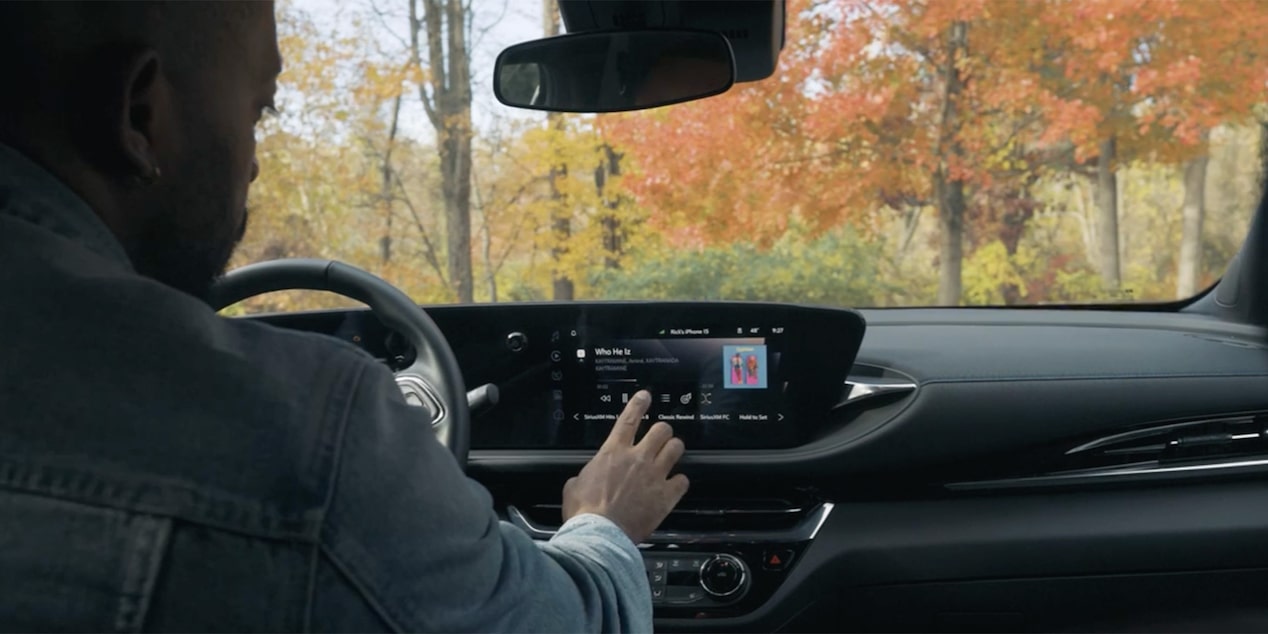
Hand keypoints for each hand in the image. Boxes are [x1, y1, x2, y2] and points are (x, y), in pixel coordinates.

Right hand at [562, 390, 688, 543]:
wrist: (600, 534)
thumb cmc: (584, 512)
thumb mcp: (573, 486)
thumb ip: (585, 476)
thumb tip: (585, 479)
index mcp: (613, 452)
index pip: (629, 418)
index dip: (639, 404)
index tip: (645, 396)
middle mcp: (637, 458)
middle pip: (661, 430)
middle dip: (663, 431)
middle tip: (661, 437)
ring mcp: (654, 475)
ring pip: (676, 448)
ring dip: (674, 449)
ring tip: (671, 455)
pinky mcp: (666, 496)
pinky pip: (683, 480)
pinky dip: (680, 482)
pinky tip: (676, 485)